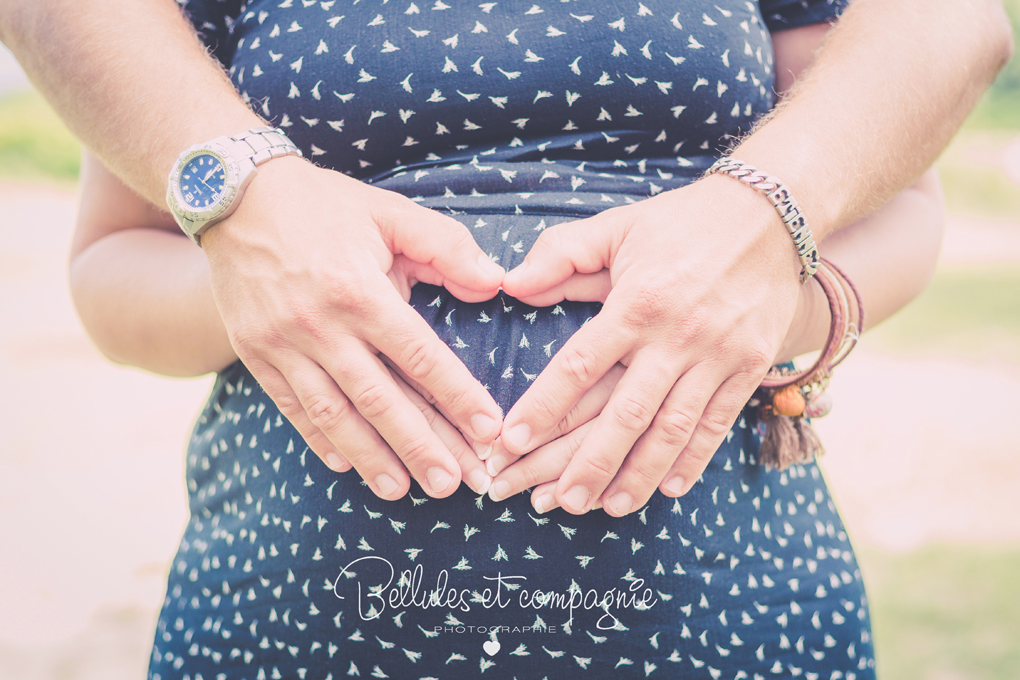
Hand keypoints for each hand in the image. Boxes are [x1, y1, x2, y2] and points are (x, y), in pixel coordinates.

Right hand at [201, 156, 504, 500]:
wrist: (232, 195)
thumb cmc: (324, 204)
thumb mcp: (390, 211)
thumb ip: (446, 246)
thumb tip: (495, 282)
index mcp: (359, 290)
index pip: (420, 357)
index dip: (458, 397)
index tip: (490, 431)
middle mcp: (319, 324)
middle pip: (380, 399)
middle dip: (421, 445)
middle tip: (456, 483)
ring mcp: (281, 344)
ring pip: (334, 413)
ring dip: (372, 456)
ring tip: (403, 489)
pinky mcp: (254, 352)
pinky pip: (290, 407)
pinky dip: (319, 439)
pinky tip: (347, 465)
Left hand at [498, 175, 802, 516]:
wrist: (770, 214)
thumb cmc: (682, 222)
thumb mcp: (617, 226)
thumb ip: (561, 255)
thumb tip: (511, 285)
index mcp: (636, 302)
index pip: (579, 365)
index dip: (543, 407)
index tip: (511, 441)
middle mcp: (676, 336)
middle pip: (625, 414)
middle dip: (589, 463)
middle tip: (558, 502)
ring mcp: (717, 355)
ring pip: (673, 430)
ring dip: (638, 474)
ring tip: (608, 507)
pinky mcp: (749, 366)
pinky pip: (718, 423)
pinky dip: (693, 460)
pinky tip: (668, 488)